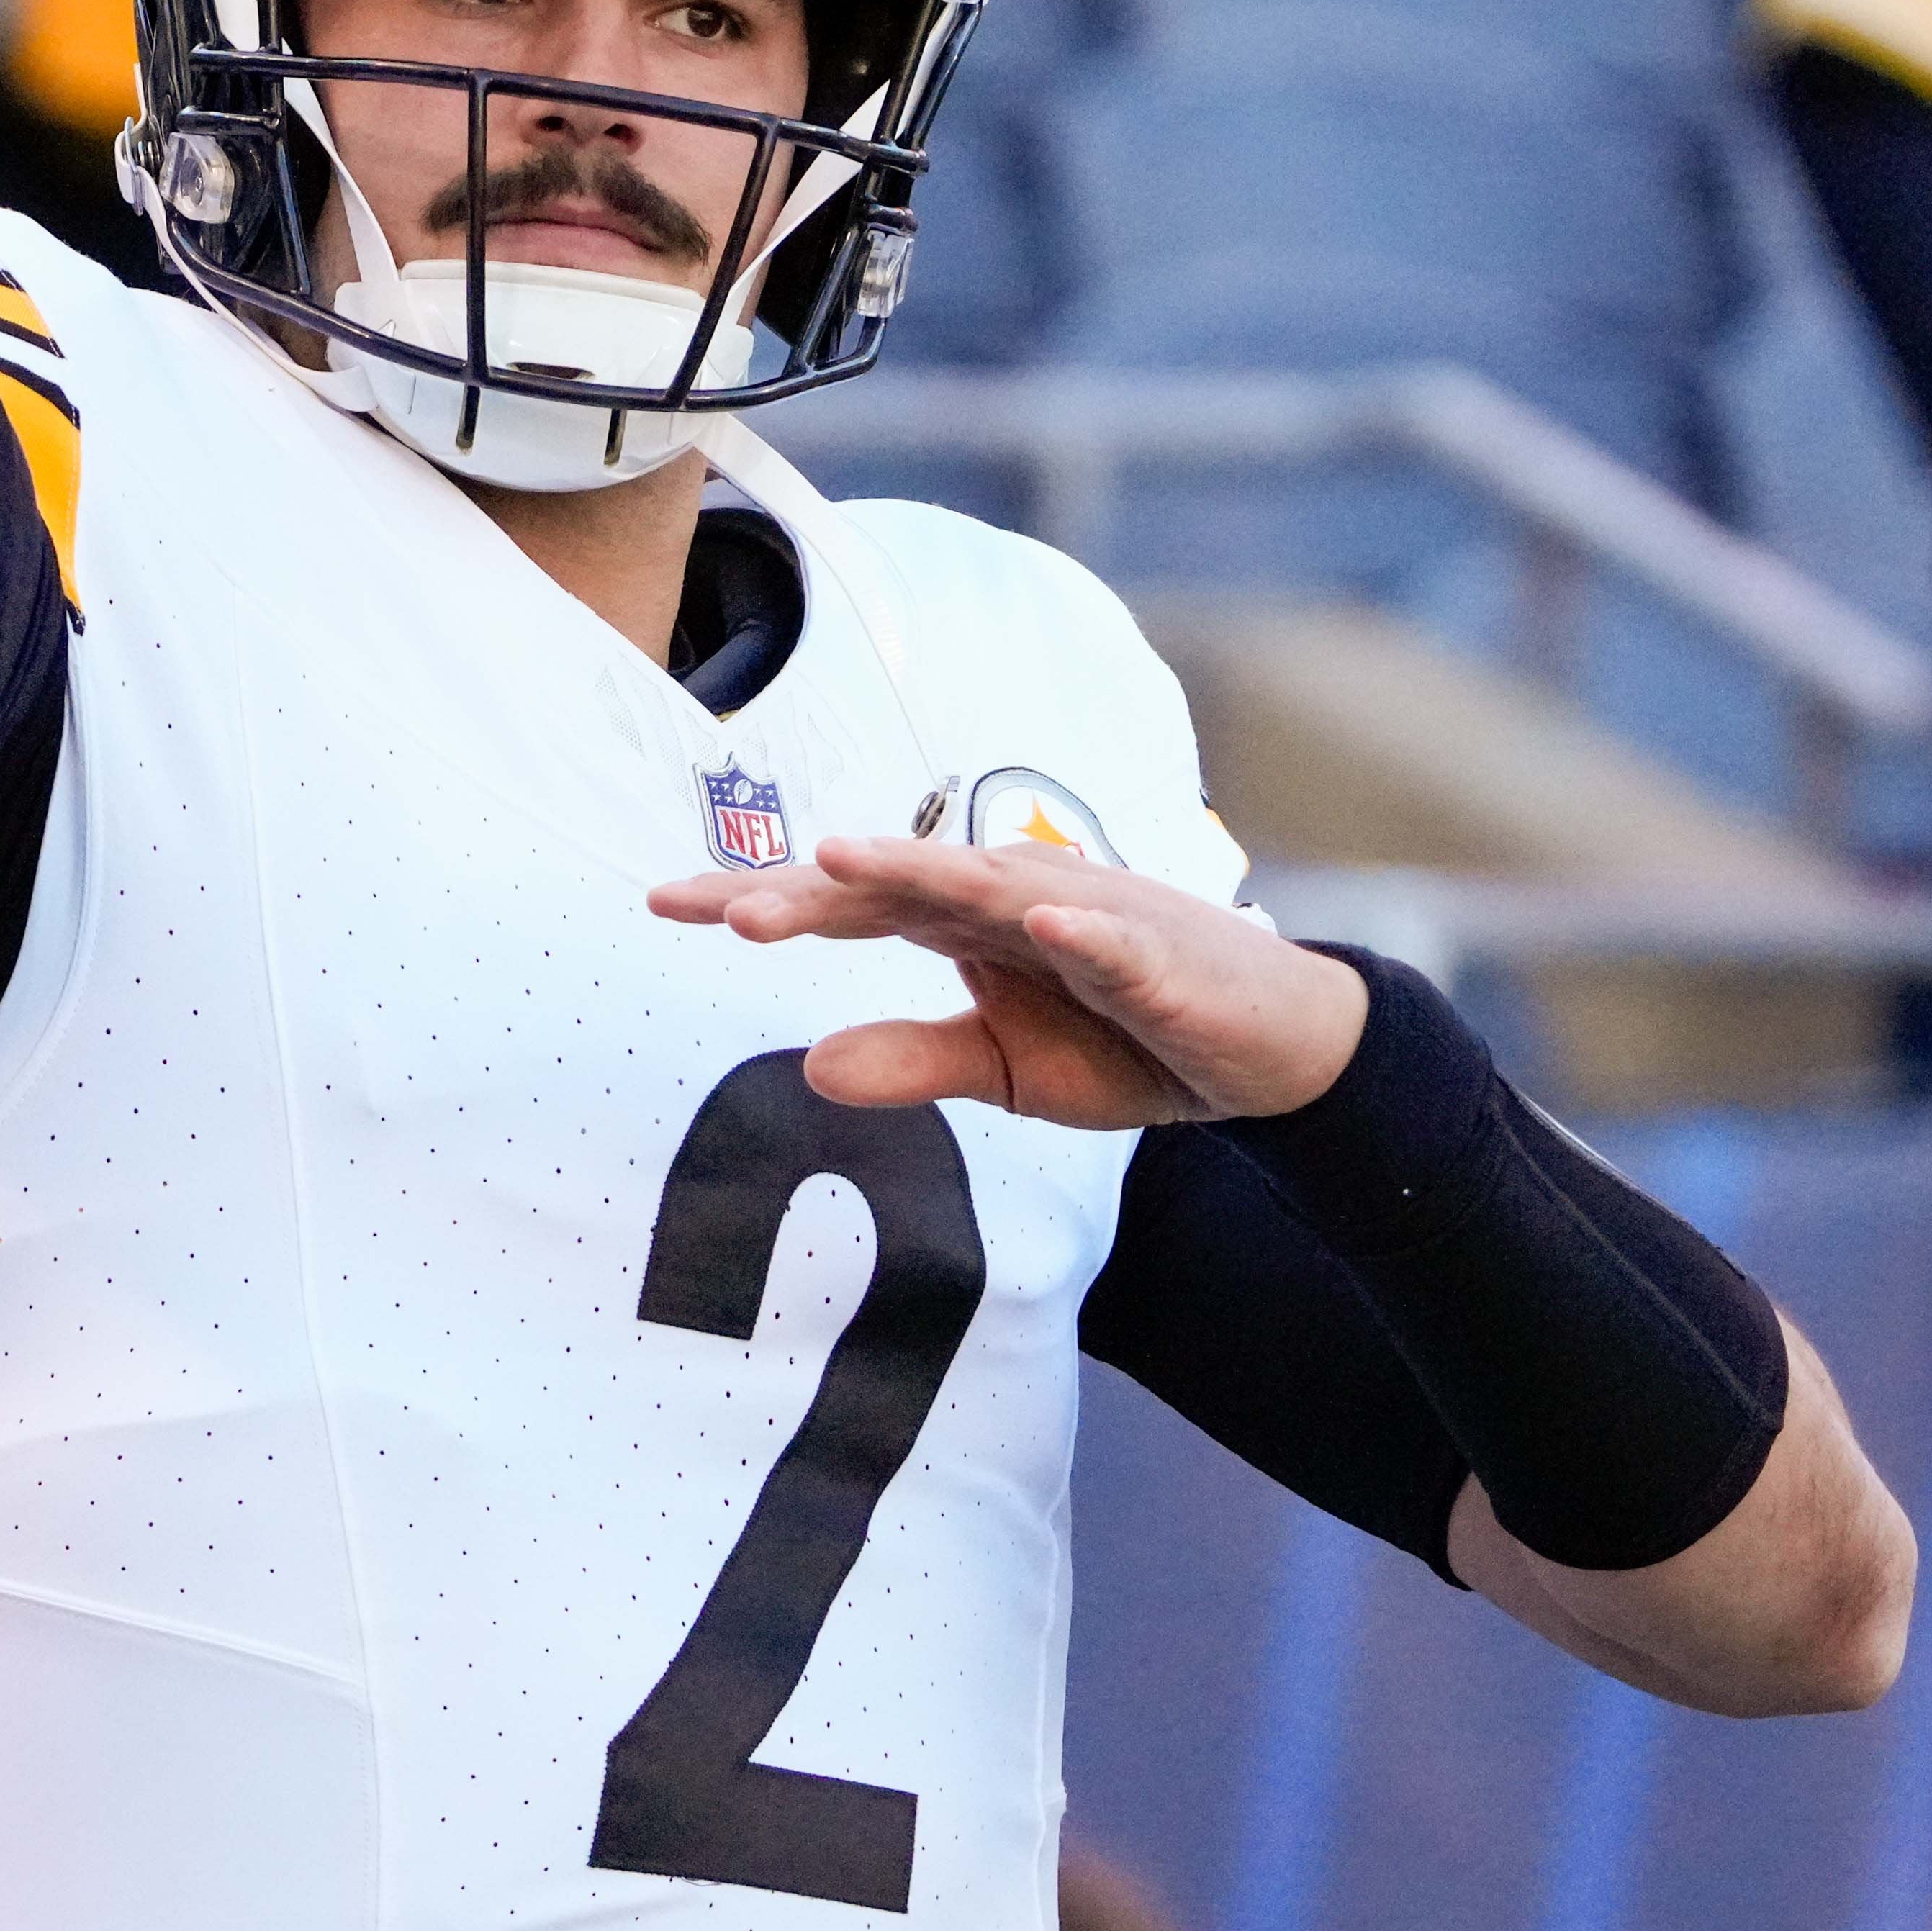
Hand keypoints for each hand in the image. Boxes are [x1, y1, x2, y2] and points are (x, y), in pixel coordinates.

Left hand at [643, 829, 1372, 1128]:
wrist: (1266, 1052)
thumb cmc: (1133, 1041)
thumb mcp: (1005, 1070)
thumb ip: (912, 1060)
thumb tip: (807, 1068)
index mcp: (967, 924)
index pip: (848, 905)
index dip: (765, 902)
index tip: (665, 906)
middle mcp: (1013, 898)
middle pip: (896, 882)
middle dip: (812, 893)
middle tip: (724, 911)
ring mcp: (1087, 915)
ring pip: (988, 886)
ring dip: (917, 871)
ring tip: (840, 860)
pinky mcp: (1157, 954)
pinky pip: (1110, 938)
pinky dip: (1075, 927)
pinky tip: (1034, 920)